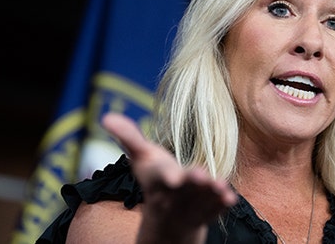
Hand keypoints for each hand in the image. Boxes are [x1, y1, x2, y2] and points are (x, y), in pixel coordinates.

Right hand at [101, 113, 237, 243]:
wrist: (169, 216)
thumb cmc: (154, 178)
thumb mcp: (140, 156)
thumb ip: (127, 136)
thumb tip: (105, 117)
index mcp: (157, 180)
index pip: (161, 177)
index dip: (167, 176)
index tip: (173, 177)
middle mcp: (174, 195)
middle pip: (184, 189)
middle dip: (192, 183)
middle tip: (201, 176)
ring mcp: (192, 205)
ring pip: (201, 199)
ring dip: (210, 193)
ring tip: (220, 185)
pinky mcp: (208, 211)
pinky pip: (215, 209)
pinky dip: (221, 204)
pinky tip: (229, 196)